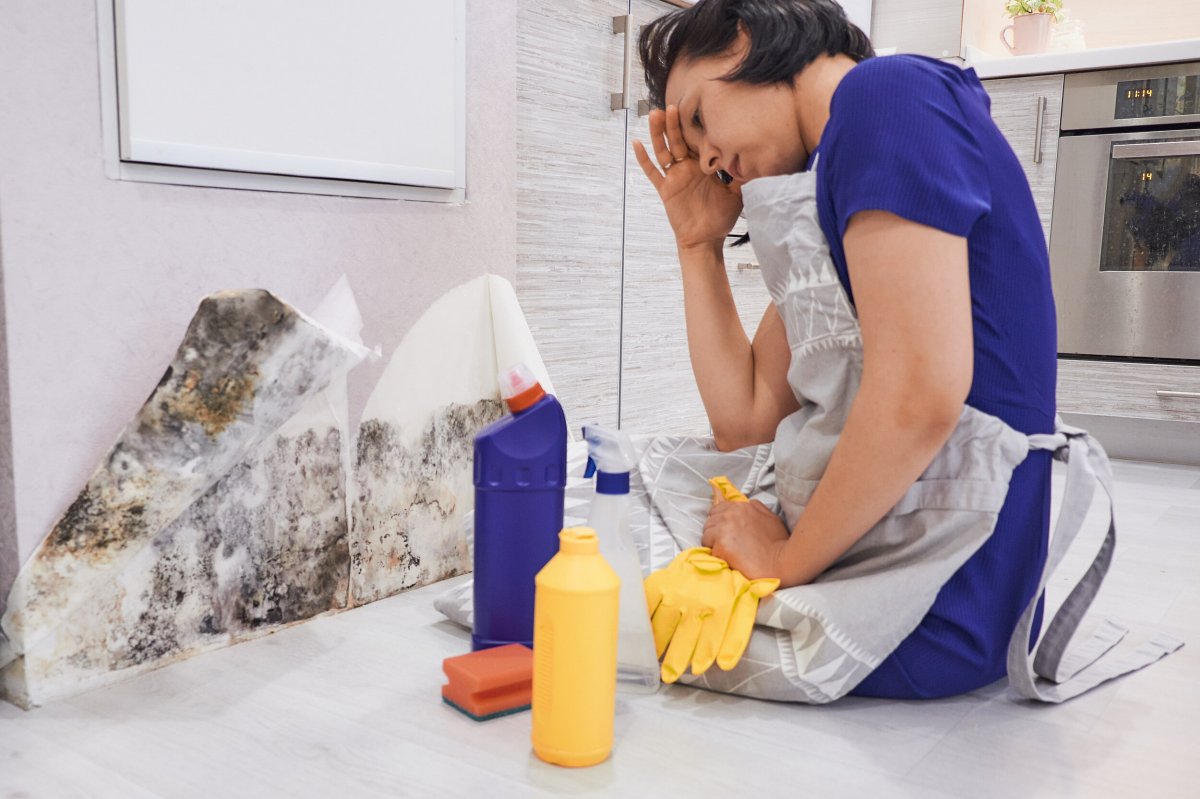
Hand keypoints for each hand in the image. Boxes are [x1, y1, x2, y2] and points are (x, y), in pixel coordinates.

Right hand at [632, 105, 741, 251]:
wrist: (707, 239)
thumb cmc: (720, 217)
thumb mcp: (736, 194)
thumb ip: (741, 177)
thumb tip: (753, 161)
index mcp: (703, 166)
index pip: (697, 141)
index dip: (694, 126)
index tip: (695, 107)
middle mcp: (687, 168)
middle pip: (677, 140)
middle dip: (674, 123)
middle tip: (671, 105)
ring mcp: (674, 177)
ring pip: (663, 151)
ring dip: (658, 134)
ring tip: (654, 115)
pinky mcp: (665, 189)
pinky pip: (652, 172)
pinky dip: (643, 159)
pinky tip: (636, 144)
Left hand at [701, 499, 788, 579]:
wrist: (782, 563)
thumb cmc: (779, 544)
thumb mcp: (771, 518)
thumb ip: (756, 509)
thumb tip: (747, 505)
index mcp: (742, 506)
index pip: (718, 508)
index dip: (721, 522)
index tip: (727, 532)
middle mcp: (731, 514)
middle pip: (710, 520)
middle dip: (715, 532)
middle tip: (729, 544)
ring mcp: (724, 528)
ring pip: (706, 534)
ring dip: (714, 544)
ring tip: (730, 552)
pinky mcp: (721, 544)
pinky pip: (709, 549)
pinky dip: (717, 555)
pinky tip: (730, 559)